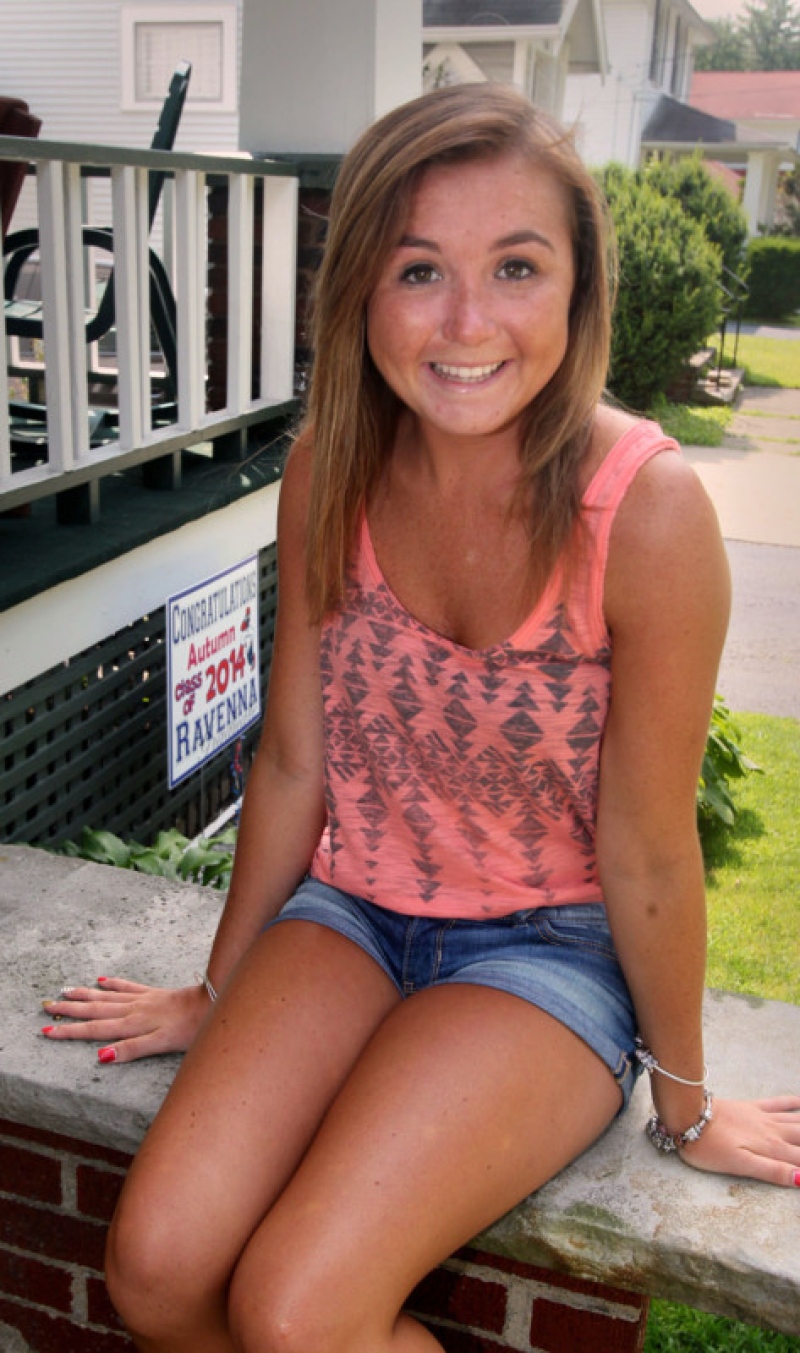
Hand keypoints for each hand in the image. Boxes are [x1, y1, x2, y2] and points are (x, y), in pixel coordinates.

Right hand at [40, 978, 212, 1063]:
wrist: (213, 1002)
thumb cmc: (190, 1028)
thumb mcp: (161, 1044)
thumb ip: (132, 1049)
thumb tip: (100, 1056)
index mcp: (132, 1024)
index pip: (94, 1029)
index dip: (70, 1030)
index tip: (47, 1030)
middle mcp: (133, 1010)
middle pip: (95, 1009)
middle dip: (69, 1009)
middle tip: (46, 1006)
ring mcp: (143, 1000)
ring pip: (107, 996)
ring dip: (85, 995)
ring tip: (65, 991)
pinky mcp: (155, 993)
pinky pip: (128, 986)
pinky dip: (113, 983)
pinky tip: (102, 980)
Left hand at [679, 1096, 799, 1186]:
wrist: (687, 1115)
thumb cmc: (709, 1147)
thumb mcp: (740, 1165)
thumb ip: (772, 1171)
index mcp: (772, 1149)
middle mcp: (773, 1132)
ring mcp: (763, 1118)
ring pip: (798, 1121)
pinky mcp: (752, 1107)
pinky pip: (779, 1103)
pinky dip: (794, 1102)